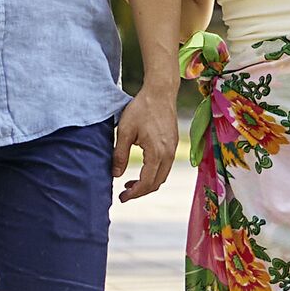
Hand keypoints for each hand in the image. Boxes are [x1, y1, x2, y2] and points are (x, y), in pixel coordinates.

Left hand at [114, 86, 180, 201]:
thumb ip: (119, 155)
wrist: (161, 92)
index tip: (122, 197)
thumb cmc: (141, 109)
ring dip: (148, 183)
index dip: (134, 193)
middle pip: (156, 183)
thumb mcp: (124, 131)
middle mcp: (169, 154)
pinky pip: (165, 167)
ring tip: (130, 184)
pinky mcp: (174, 144)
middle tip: (124, 194)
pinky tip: (142, 170)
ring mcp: (173, 149)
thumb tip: (115, 175)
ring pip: (162, 176)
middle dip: (140, 192)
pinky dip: (154, 174)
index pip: (146, 182)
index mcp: (156, 153)